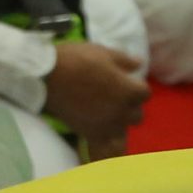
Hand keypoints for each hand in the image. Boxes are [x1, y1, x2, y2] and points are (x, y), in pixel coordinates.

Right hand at [44, 39, 149, 155]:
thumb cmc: (76, 59)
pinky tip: (95, 122)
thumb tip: (139, 64)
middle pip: (137, 114)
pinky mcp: (91, 134)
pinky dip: (104, 133)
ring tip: (105, 110)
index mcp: (128, 90)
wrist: (47, 76)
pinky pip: (106, 140)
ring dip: (118, 120)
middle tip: (115, 95)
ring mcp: (107, 126)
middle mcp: (122, 112)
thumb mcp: (102, 52)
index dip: (135, 85)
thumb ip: (124, 60)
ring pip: (123, 128)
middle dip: (129, 104)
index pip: (145, 93)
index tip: (124, 80)